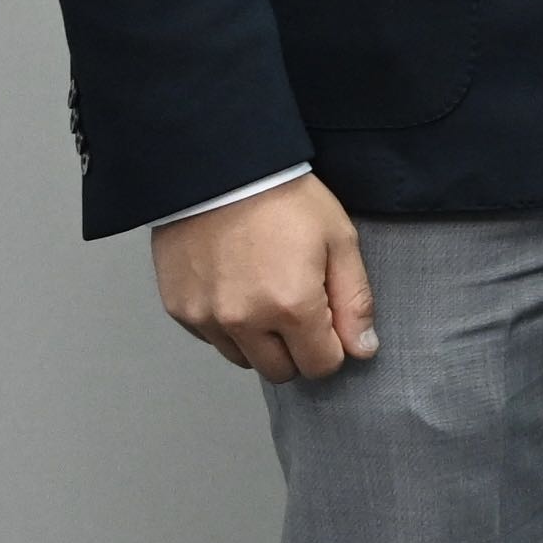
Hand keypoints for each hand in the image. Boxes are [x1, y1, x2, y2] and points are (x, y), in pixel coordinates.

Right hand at [150, 176, 374, 382]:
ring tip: (265, 293)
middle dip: (297, 350)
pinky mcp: (179, 309)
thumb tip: (363, 348)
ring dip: (260, 341)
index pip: (320, 366)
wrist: (219, 171)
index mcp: (291, 307)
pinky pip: (212, 338)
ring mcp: (206, 318)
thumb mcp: (340, 242)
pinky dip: (228, 325)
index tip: (330, 320)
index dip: (332, 346)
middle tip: (299, 308)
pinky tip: (237, 287)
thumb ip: (354, 302)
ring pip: (243, 359)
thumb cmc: (285, 200)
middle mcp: (244, 322)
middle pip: (280, 371)